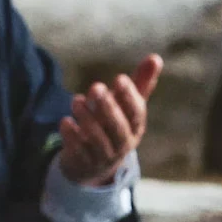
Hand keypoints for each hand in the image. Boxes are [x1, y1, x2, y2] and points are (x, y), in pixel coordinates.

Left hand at [56, 54, 162, 187]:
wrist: (95, 164)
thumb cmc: (114, 125)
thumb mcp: (126, 106)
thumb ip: (140, 83)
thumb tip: (156, 57)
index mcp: (135, 127)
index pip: (136, 112)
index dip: (129, 96)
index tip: (119, 78)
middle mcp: (122, 143)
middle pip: (118, 127)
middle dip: (108, 107)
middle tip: (96, 87)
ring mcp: (103, 156)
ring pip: (98, 140)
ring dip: (87, 119)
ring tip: (76, 100)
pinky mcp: (84, 163)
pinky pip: (79, 152)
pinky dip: (72, 137)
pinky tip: (65, 121)